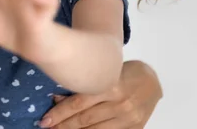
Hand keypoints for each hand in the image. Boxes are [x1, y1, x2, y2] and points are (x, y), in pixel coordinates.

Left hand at [40, 60, 161, 127]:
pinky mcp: (135, 128)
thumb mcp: (103, 73)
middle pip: (85, 119)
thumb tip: (56, 98)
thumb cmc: (123, 72)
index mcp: (110, 86)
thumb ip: (83, 86)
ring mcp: (128, 119)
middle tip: (46, 127)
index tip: (44, 120)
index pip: (78, 103)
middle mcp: (120, 104)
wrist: (152, 81)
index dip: (59, 113)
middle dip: (63, 125)